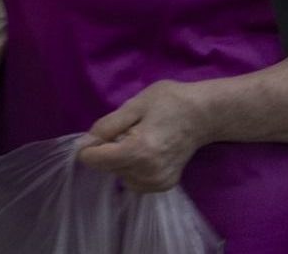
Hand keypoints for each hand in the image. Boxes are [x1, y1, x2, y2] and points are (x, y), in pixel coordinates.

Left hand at [76, 80, 211, 192]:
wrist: (204, 115)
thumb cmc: (169, 102)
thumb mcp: (134, 104)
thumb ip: (107, 126)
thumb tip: (83, 143)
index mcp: (140, 150)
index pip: (97, 160)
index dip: (87, 147)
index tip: (95, 134)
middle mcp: (149, 172)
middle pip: (107, 168)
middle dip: (107, 150)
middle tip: (127, 130)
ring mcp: (158, 182)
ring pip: (119, 175)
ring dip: (119, 160)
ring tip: (137, 140)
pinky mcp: (164, 185)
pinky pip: (133, 181)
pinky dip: (131, 168)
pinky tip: (144, 152)